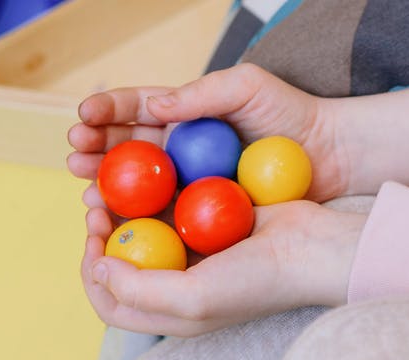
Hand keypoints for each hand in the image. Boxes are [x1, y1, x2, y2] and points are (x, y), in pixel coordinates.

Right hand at [66, 63, 350, 207]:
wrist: (333, 158)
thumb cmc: (293, 116)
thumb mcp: (248, 87)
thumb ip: (202, 93)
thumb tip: (153, 105)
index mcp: (186, 114)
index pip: (135, 109)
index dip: (105, 113)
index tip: (83, 118)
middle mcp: (181, 149)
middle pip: (126, 149)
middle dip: (95, 152)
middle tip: (75, 158)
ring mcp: (189, 183)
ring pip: (136, 186)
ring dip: (106, 188)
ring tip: (88, 191)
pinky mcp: (202, 214)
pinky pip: (163, 217)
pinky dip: (138, 220)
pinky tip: (119, 223)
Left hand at [80, 200, 366, 336]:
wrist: (311, 250)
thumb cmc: (255, 280)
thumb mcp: (192, 298)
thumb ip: (138, 290)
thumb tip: (97, 269)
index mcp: (172, 314)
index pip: (111, 303)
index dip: (92, 274)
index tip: (93, 241)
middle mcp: (179, 287)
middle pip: (120, 264)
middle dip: (101, 236)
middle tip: (96, 205)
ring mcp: (195, 255)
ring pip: (141, 232)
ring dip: (121, 209)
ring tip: (112, 186)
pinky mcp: (210, 224)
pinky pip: (170, 208)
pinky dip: (154, 194)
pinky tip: (150, 175)